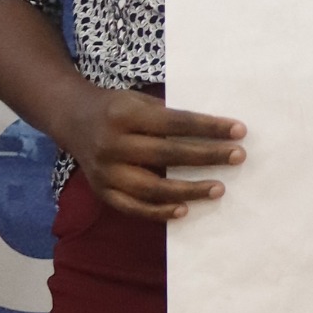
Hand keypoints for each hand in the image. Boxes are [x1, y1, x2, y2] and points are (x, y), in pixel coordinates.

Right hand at [67, 84, 245, 223]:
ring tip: (218, 189)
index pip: (174, 123)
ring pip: (152, 187)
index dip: (208, 127)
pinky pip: (134, 208)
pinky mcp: (102, 192)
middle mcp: (112, 144)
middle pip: (167, 154)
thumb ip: (166, 117)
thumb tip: (213, 133)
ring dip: (189, 190)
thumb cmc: (116, 109)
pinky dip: (160, 212)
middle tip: (237, 157)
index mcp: (124, 114)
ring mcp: (105, 172)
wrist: (73, 119)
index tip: (239, 130)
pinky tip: (185, 209)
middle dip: (206, 156)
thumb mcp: (138, 101)